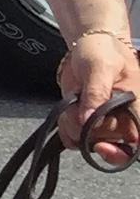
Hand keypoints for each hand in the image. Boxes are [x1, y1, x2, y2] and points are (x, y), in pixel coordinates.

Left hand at [56, 32, 139, 155]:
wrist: (89, 46)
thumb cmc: (103, 51)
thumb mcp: (101, 66)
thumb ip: (96, 92)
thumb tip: (89, 119)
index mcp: (137, 107)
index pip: (136, 140)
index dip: (120, 152)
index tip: (100, 145)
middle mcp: (124, 120)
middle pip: (103, 140)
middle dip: (83, 125)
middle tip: (78, 105)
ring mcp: (105, 124)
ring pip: (85, 141)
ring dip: (71, 124)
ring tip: (75, 100)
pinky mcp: (87, 124)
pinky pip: (73, 140)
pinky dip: (65, 128)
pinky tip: (67, 112)